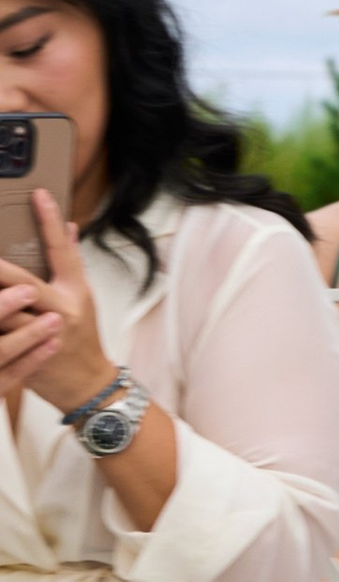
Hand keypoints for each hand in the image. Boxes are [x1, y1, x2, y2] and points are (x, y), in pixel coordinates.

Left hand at [0, 193, 109, 409]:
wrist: (87, 386)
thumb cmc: (82, 339)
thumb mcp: (83, 297)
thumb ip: (71, 262)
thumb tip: (69, 227)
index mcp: (74, 293)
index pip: (62, 250)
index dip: (50, 222)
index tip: (39, 196)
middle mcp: (60, 311)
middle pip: (22, 281)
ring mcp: (42, 335)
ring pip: (5, 311)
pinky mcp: (25, 357)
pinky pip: (1, 337)